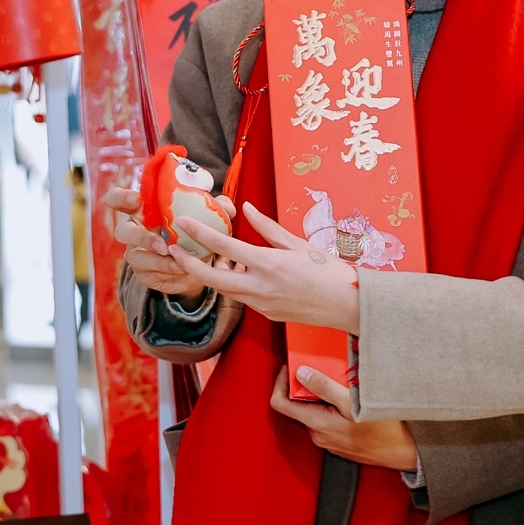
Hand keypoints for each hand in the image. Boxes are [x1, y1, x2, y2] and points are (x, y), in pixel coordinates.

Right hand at [103, 186, 233, 302]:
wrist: (197, 267)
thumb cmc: (195, 234)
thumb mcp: (206, 218)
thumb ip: (216, 209)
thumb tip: (227, 206)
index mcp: (145, 211)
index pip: (119, 200)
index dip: (120, 198)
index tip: (134, 199)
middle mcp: (136, 231)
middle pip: (122, 230)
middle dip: (138, 235)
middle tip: (160, 240)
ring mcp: (137, 254)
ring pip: (134, 255)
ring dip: (155, 257)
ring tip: (173, 256)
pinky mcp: (143, 273)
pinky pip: (147, 272)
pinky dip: (165, 269)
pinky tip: (180, 268)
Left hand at [168, 202, 361, 332]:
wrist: (349, 305)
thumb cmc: (330, 271)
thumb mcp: (299, 244)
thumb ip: (267, 228)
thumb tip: (247, 210)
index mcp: (268, 264)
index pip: (224, 247)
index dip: (200, 234)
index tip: (183, 224)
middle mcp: (260, 287)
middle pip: (212, 278)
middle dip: (189, 264)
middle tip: (173, 249)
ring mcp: (262, 304)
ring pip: (225, 290)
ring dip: (213, 274)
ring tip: (208, 257)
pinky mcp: (268, 314)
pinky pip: (243, 298)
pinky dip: (234, 284)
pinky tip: (238, 272)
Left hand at [270, 369, 416, 470]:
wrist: (404, 452)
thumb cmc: (383, 430)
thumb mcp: (352, 402)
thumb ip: (324, 387)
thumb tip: (301, 373)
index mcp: (316, 423)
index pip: (280, 403)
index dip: (281, 382)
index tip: (291, 367)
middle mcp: (317, 434)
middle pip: (299, 405)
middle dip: (308, 385)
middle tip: (324, 369)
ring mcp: (328, 439)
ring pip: (315, 411)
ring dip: (323, 396)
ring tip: (342, 384)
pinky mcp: (338, 441)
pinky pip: (327, 419)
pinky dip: (333, 407)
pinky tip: (350, 401)